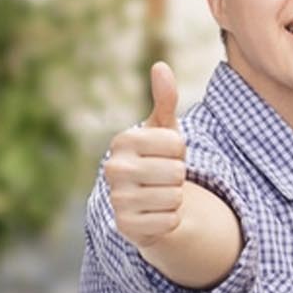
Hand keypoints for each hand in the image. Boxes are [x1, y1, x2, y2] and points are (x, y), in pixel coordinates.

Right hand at [104, 62, 188, 249]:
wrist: (149, 203)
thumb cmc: (158, 160)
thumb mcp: (165, 130)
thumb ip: (165, 99)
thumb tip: (160, 66)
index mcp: (122, 141)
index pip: (176, 143)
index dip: (180, 151)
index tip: (166, 155)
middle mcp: (112, 168)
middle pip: (176, 171)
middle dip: (179, 176)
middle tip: (164, 178)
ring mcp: (116, 199)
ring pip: (174, 197)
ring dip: (175, 198)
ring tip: (160, 194)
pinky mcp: (126, 227)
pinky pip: (170, 221)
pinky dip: (171, 219)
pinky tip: (156, 215)